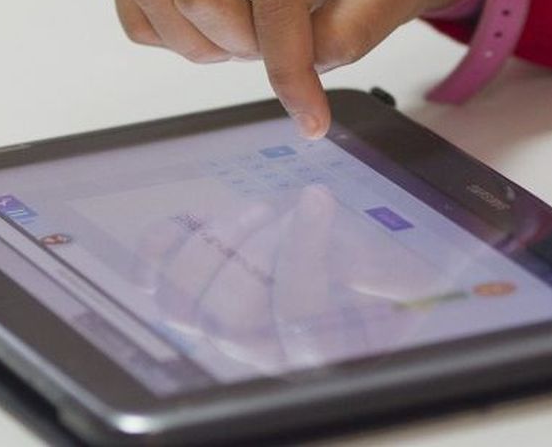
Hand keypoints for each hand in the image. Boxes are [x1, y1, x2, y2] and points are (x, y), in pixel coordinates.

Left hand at [134, 184, 445, 372]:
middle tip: (279, 210)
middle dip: (254, 250)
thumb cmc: (372, 263)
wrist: (342, 246)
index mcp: (317, 351)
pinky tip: (198, 219)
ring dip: (213, 245)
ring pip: (181, 304)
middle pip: (229, 316)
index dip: (302, 256)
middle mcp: (260, 347)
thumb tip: (357, 257)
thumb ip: (386, 268)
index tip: (319, 199)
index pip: (296, 322)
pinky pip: (150, 278)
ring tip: (253, 210)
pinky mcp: (190, 290)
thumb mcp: (400, 271)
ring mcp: (217, 322)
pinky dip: (163, 244)